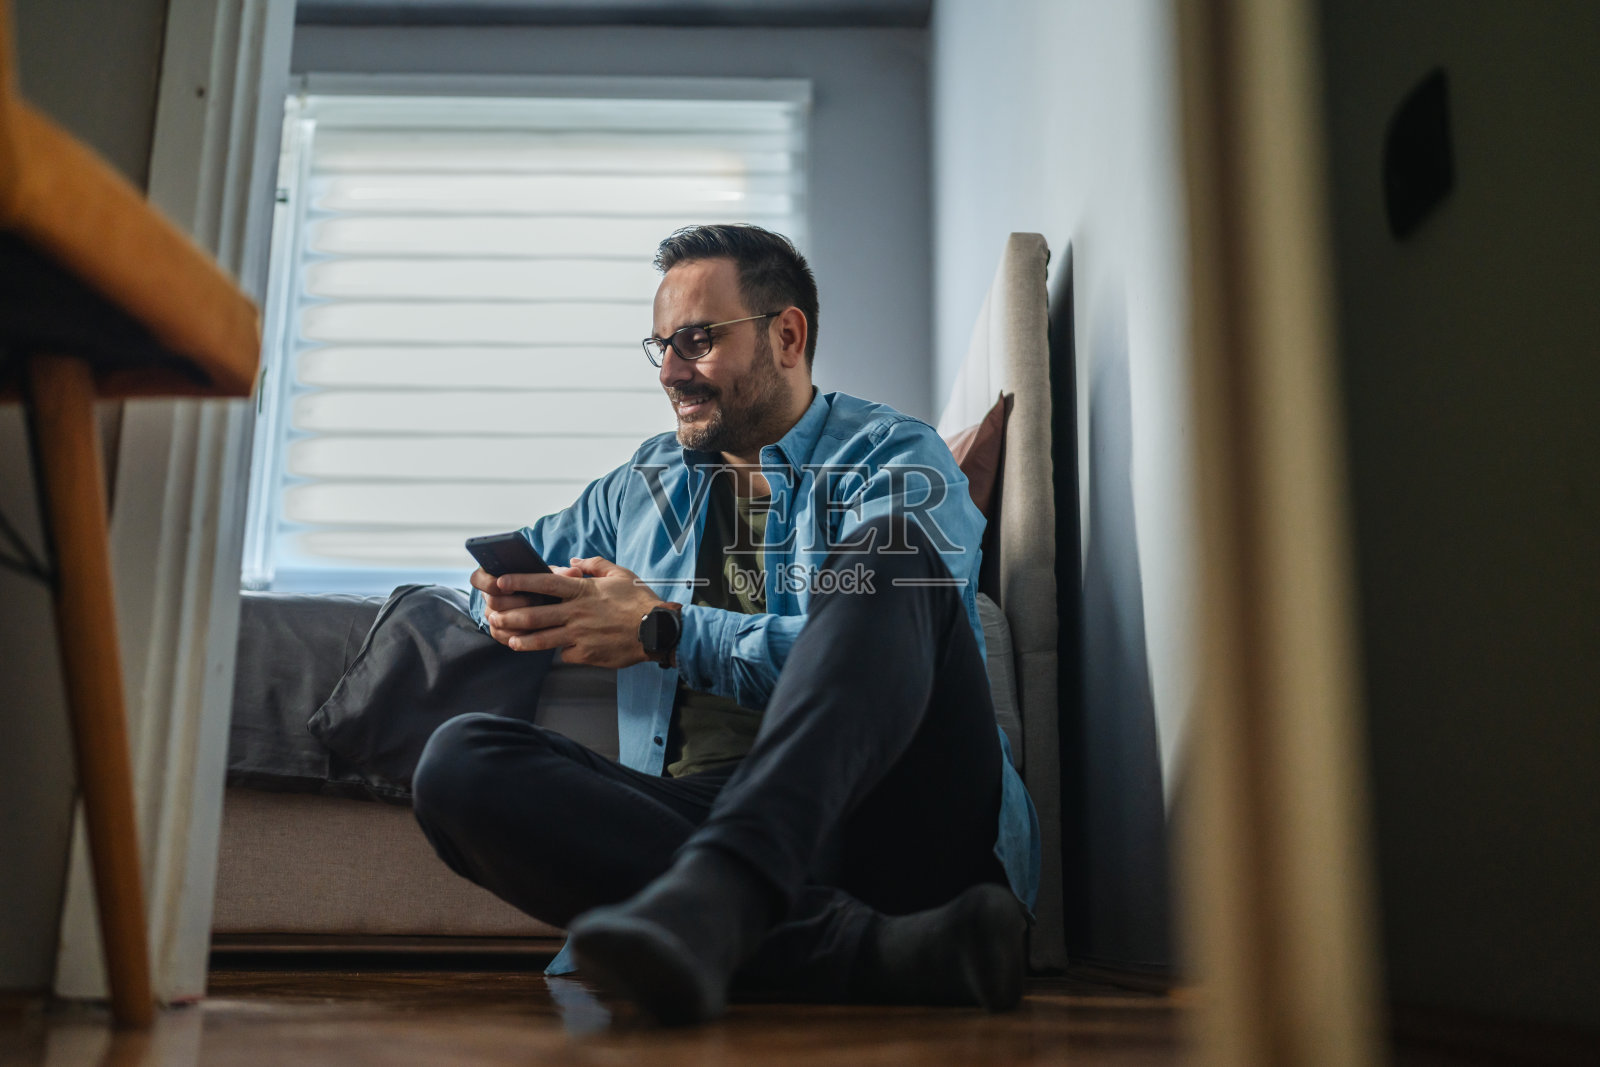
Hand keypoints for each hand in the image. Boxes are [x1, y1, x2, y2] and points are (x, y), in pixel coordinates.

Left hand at [485, 556, 668, 668]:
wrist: (657, 632)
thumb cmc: (639, 601)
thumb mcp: (619, 574)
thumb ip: (594, 565)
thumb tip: (573, 561)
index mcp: (583, 591)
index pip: (545, 584)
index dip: (521, 581)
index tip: (502, 581)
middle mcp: (577, 614)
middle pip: (536, 615)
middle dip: (511, 616)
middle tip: (495, 616)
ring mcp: (580, 636)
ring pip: (543, 640)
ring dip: (523, 640)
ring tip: (511, 640)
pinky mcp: (586, 655)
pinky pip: (565, 654)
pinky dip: (560, 651)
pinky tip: (557, 649)